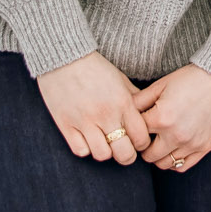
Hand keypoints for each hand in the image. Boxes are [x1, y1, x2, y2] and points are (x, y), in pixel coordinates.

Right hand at [36, 53, 152, 163]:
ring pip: (102, 155)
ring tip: (104, 142)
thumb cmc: (95, 67)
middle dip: (127, 155)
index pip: (141, 138)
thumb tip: (147, 115)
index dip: (142, 144)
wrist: (63, 55)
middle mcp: (106, 115)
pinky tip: (87, 139)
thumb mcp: (120, 79)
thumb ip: (134, 99)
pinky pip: (80, 150)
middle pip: (124, 153)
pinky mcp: (66, 125)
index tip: (137, 140)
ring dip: (105, 152)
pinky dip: (85, 148)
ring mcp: (84, 121)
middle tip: (123, 148)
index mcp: (123, 103)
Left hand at [132, 64, 210, 171]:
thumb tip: (123, 111)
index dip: (133, 130)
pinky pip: (183, 166)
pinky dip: (174, 161)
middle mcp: (175, 135)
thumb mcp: (161, 85)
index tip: (135, 126)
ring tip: (159, 143)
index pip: (136, 134)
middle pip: (148, 155)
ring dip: (158, 156)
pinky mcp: (204, 147)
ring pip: (164, 164)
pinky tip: (172, 150)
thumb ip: (140, 100)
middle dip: (143, 147)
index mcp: (161, 118)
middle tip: (146, 137)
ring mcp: (191, 144)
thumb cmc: (191, 78)